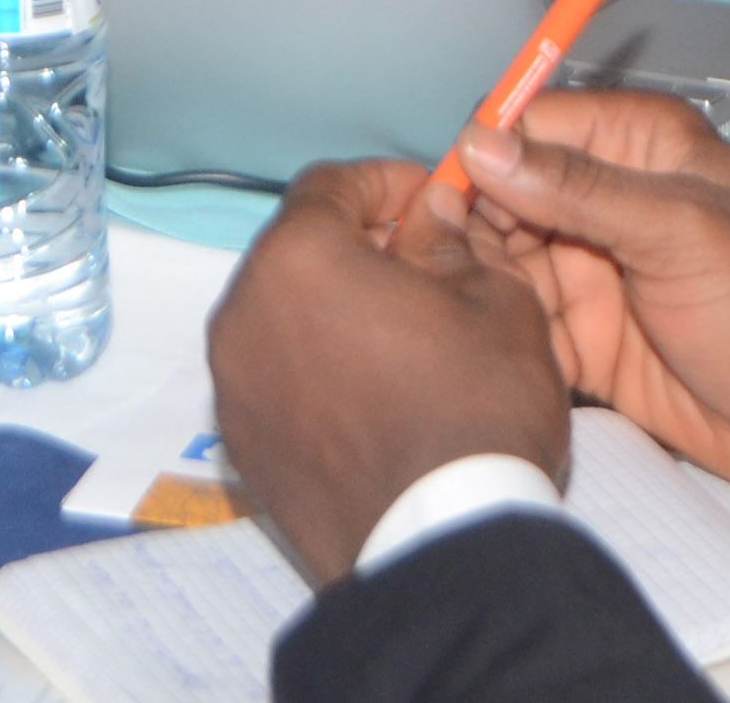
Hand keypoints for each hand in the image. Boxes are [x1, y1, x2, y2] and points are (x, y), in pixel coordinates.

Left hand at [210, 158, 573, 583]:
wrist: (443, 547)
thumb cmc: (474, 412)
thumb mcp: (496, 301)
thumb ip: (450, 243)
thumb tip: (429, 218)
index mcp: (297, 259)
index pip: (330, 184)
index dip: (386, 182)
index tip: (430, 201)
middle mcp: (242, 313)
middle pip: (296, 250)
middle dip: (356, 246)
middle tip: (423, 266)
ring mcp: (234, 385)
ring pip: (282, 315)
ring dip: (333, 309)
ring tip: (403, 335)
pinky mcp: (242, 446)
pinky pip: (275, 377)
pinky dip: (315, 367)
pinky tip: (375, 392)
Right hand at [447, 90, 729, 495]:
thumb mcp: (681, 233)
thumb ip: (579, 188)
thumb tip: (482, 144)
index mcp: (638, 146)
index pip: (529, 125)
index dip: (480, 156)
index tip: (437, 198)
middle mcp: (606, 201)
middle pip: (499, 195)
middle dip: (463, 227)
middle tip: (436, 269)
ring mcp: (591, 271)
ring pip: (498, 261)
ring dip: (473, 283)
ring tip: (450, 314)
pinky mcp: (582, 338)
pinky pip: (516, 323)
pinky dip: (493, 332)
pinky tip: (474, 349)